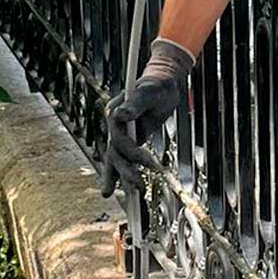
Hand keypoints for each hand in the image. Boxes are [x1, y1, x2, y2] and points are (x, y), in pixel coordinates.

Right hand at [101, 39, 194, 194]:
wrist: (163, 83)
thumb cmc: (158, 85)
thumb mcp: (149, 92)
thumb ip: (135, 103)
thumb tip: (121, 114)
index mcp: (114, 113)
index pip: (119, 139)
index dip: (133, 153)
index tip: (152, 163)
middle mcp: (114, 125)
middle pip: (116, 153)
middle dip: (126, 171)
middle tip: (139, 187)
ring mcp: (120, 133)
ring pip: (116, 159)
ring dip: (120, 177)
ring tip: (122, 195)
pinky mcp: (129, 140)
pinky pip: (125, 159)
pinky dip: (122, 174)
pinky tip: (122, 191)